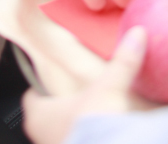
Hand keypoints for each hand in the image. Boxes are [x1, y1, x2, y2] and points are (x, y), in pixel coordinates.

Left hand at [23, 26, 149, 143]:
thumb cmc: (92, 128)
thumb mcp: (108, 87)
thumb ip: (122, 62)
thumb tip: (136, 35)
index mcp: (39, 114)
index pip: (32, 96)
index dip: (43, 86)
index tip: (54, 79)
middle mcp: (40, 136)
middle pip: (46, 115)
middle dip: (61, 107)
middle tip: (77, 96)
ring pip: (57, 133)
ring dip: (71, 125)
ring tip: (90, 116)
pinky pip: (72, 142)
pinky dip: (81, 138)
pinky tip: (97, 135)